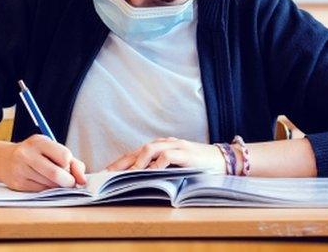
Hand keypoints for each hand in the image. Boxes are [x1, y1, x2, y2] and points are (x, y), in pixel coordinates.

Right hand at [0, 135, 86, 191]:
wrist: (5, 160)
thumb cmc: (36, 155)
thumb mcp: (53, 151)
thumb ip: (73, 163)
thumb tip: (83, 181)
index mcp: (39, 141)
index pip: (64, 156)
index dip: (69, 165)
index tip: (67, 166)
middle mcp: (27, 153)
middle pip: (56, 174)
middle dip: (67, 181)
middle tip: (69, 182)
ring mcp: (20, 169)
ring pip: (49, 185)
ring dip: (57, 187)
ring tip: (53, 180)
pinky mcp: (17, 183)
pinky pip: (40, 192)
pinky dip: (47, 190)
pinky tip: (42, 183)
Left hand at [105, 137, 227, 173]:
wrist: (223, 160)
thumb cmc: (197, 166)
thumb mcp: (175, 168)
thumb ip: (159, 171)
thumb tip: (138, 183)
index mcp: (159, 148)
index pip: (133, 154)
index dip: (118, 163)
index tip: (105, 174)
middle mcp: (164, 144)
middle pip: (136, 151)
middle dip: (120, 163)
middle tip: (107, 175)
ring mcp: (175, 146)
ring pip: (149, 150)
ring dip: (137, 162)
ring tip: (127, 174)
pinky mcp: (186, 152)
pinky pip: (168, 156)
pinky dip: (158, 164)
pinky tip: (151, 172)